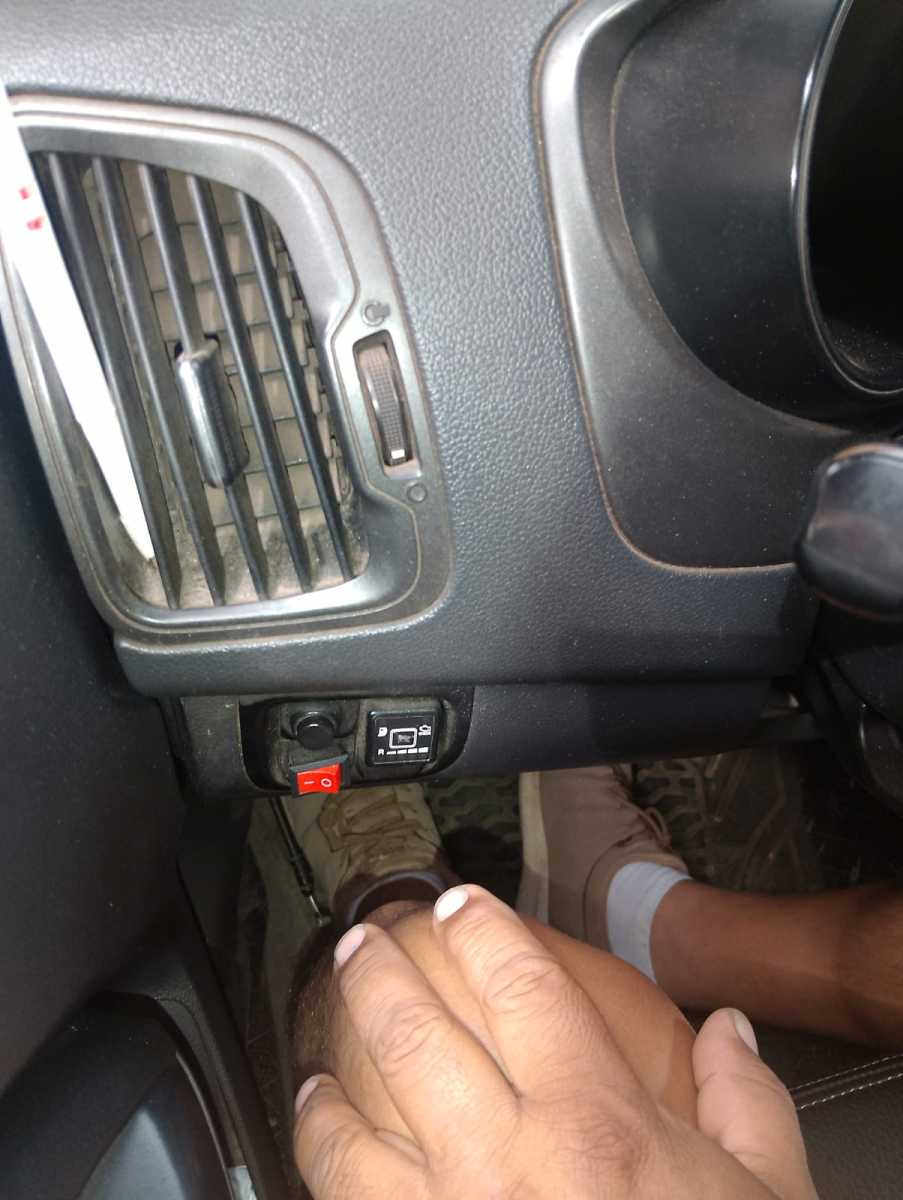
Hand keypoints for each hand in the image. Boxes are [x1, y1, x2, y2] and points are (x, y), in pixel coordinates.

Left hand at [294, 885, 816, 1198]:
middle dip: (375, 975)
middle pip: (413, 1036)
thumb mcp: (767, 1197)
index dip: (482, 930)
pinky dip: (322, 1179)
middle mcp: (507, 1168)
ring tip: (314, 1072)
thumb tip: (731, 1031)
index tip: (460, 905)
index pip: (520, 987)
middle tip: (359, 944)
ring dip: (323, 1094)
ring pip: (350, 1141)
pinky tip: (321, 1159)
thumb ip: (748, 1103)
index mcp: (594, 1126)